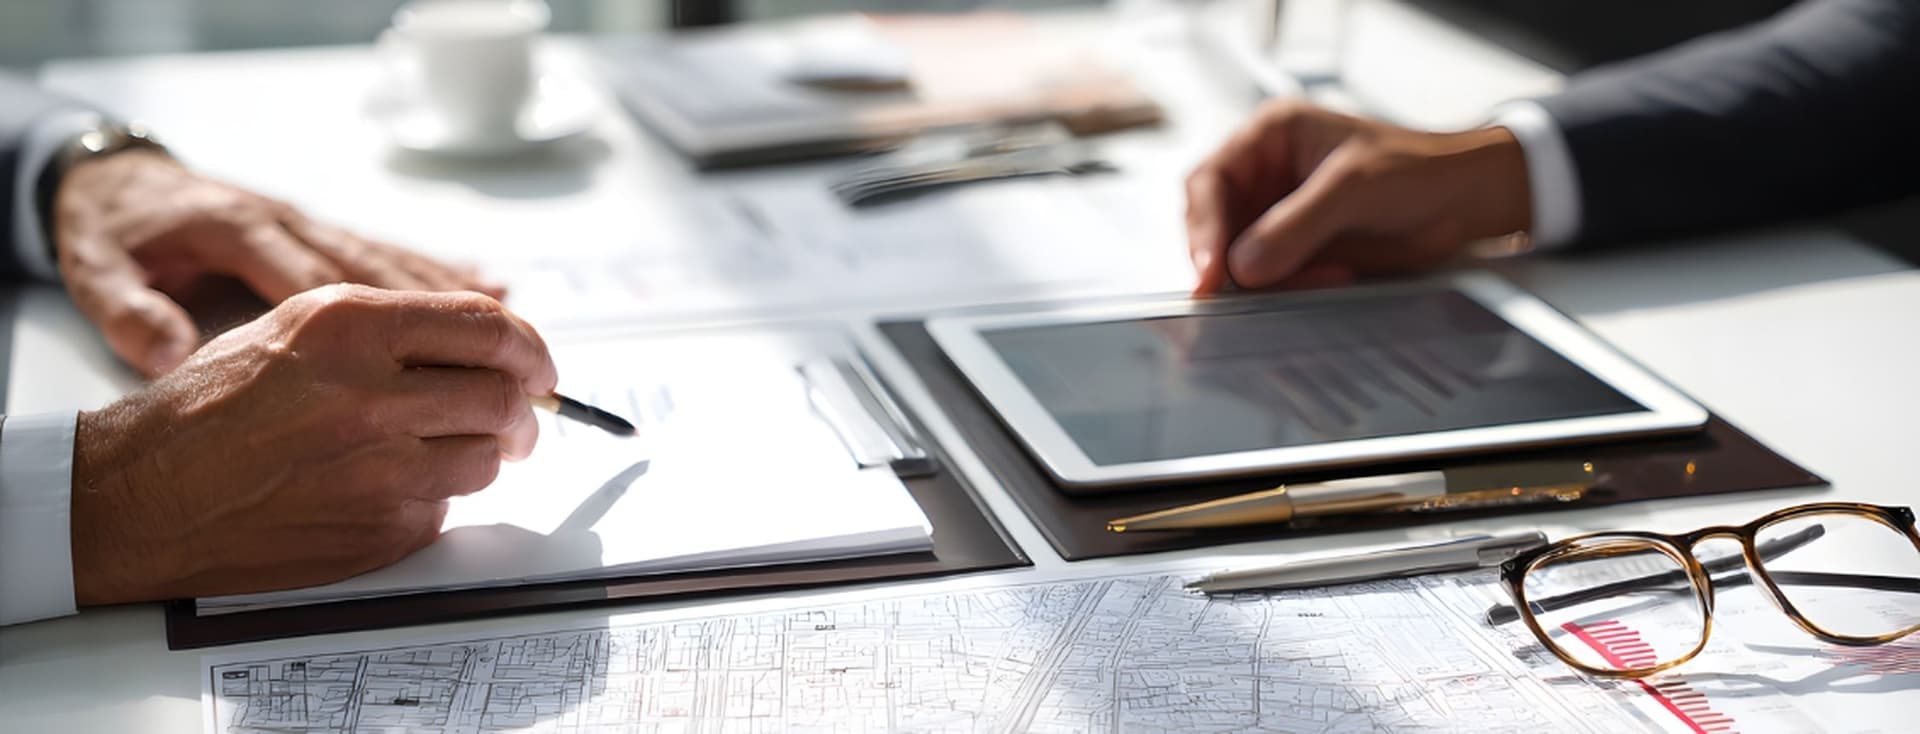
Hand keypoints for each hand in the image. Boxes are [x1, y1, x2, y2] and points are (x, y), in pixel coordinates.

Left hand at [51, 150, 503, 376]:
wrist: (117, 181)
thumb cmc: (115, 232)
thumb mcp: (99, 271)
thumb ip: (130, 311)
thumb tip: (165, 346)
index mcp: (244, 235)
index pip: (336, 288)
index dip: (396, 333)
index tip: (447, 378)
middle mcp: (294, 224)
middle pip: (394, 276)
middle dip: (467, 326)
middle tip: (524, 373)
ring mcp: (314, 224)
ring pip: (404, 263)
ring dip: (469, 301)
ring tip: (526, 338)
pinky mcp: (322, 228)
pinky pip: (395, 253)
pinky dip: (447, 273)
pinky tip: (493, 287)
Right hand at [67, 285, 556, 605]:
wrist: (145, 491)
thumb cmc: (213, 406)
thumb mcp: (298, 327)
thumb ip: (396, 329)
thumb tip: (490, 344)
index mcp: (350, 326)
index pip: (488, 327)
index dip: (531, 350)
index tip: (541, 367)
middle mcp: (370, 393)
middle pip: (502, 397)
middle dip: (523, 410)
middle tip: (519, 419)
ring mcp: (377, 468)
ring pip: (485, 459)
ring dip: (479, 455)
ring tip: (434, 450)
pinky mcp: (378, 529)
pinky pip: (444, 509)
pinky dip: (430, 498)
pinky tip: (381, 487)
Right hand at [1185, 101, 1532, 293]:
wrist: (1467, 201)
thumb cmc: (1419, 169)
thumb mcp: (1352, 188)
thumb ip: (1294, 225)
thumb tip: (1242, 265)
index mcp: (1270, 136)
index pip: (1210, 182)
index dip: (1203, 227)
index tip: (1210, 271)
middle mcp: (1267, 174)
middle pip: (1213, 224)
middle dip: (1227, 259)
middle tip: (1235, 292)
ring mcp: (1279, 215)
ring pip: (1237, 258)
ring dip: (1266, 278)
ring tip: (1324, 273)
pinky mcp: (1298, 250)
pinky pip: (1270, 278)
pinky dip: (1290, 288)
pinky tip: (1334, 276)